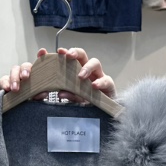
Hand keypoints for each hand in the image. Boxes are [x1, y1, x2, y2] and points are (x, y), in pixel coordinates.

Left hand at [0, 48, 116, 102]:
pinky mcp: (109, 85)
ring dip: (87, 68)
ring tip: (80, 76)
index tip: (57, 51)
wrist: (103, 114)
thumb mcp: (75, 98)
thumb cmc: (88, 102)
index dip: (64, 53)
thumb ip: (68, 94)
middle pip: (83, 55)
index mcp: (77, 71)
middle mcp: (88, 71)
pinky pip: (106, 80)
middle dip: (75, 53)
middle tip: (68, 56)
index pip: (70, 58)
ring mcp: (99, 76)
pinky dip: (100, 82)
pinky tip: (94, 86)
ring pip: (95, 63)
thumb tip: (60, 93)